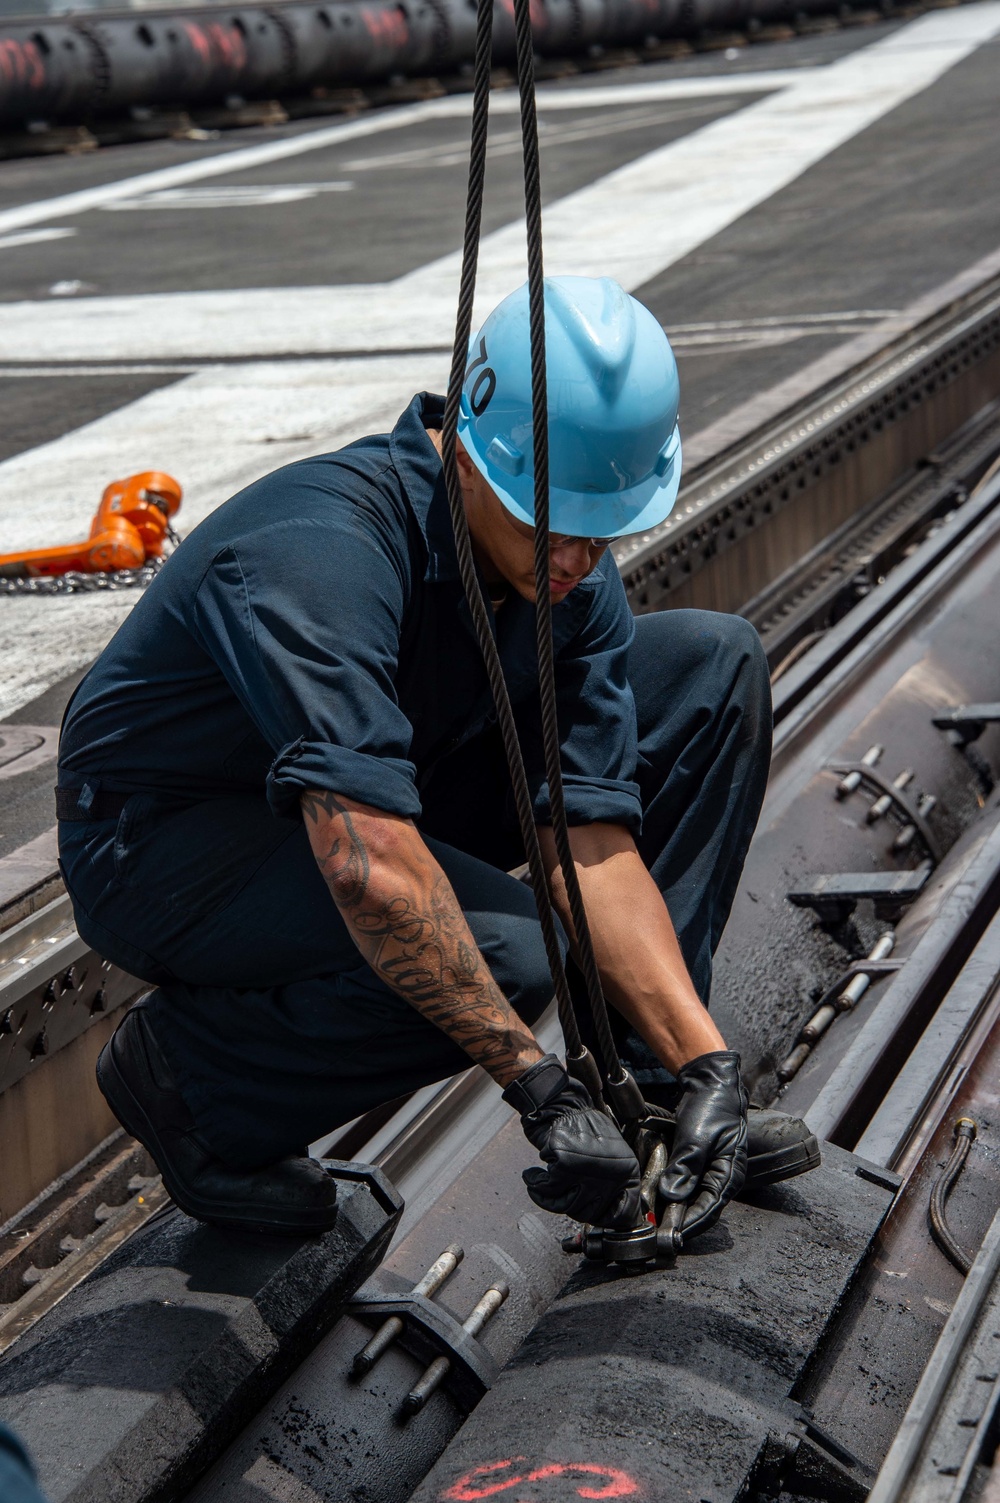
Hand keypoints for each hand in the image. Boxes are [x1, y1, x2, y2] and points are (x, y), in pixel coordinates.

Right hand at [503, 1055, 640, 1229]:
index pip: (623, 1213)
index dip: (604, 1219)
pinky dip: (536, 1184)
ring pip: (566, 1204)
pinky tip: (533, 1175)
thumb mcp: (611, 1155)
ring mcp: (590, 1168)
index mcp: (627, 1169)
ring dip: (547, 1198)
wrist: (563, 1103)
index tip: (591, 1217)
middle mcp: (612, 1171)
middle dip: (569, 1205)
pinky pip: (548, 1189)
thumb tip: (613, 1217)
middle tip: (558, 1194)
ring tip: (539, 1185)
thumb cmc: (583, 1128)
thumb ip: (611, 1183)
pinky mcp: (566, 1162)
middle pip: (588, 1212)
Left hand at [658, 1050, 746, 1242]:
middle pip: (699, 1209)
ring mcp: (708, 1172)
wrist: (711, 1084)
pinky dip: (671, 1193)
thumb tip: (672, 1195)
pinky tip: (655, 1199)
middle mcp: (721, 1178)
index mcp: (729, 1174)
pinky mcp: (696, 1165)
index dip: (689, 1225)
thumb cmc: (712, 1108)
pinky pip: (684, 1185)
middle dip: (679, 1222)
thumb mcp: (698, 1136)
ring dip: (673, 1210)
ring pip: (690, 1199)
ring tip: (652, 1222)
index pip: (710, 1209)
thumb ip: (686, 1166)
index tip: (670, 1237)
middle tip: (656, 1235)